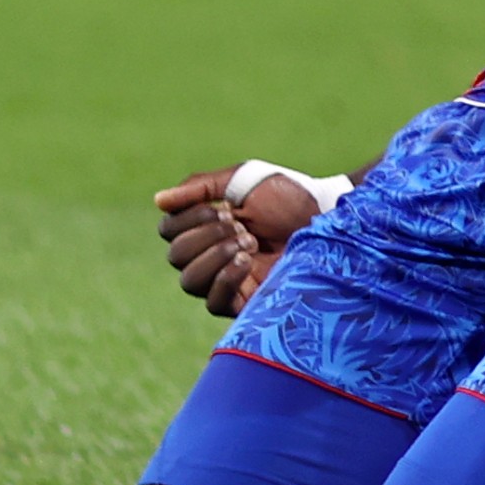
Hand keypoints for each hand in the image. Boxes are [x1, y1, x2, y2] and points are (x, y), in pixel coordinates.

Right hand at [154, 166, 322, 316]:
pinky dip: (224, 280)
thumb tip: (158, 200)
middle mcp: (210, 255)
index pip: (169, 230)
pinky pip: (214, 303)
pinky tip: (245, 262)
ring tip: (247, 242)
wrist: (325, 216)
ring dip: (214, 256)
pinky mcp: (245, 301)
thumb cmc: (287, 196)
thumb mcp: (241, 180)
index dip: (189, 219)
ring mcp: (226, 280)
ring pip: (189, 282)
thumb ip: (201, 187)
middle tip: (239, 225)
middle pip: (176, 256)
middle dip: (206, 236)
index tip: (223, 207)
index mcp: (204, 226)